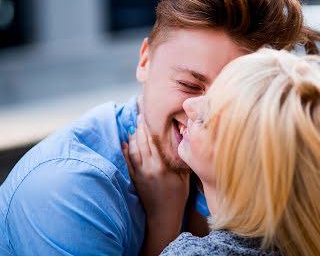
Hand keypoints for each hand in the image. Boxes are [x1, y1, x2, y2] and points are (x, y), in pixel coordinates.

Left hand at [122, 115, 189, 255]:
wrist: (164, 215)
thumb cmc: (178, 196)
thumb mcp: (185, 176)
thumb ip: (182, 159)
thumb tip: (183, 141)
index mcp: (164, 165)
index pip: (156, 141)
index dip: (152, 127)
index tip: (150, 115)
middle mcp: (151, 167)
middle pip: (144, 142)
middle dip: (141, 127)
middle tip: (140, 114)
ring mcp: (141, 173)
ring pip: (134, 150)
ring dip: (133, 136)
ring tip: (133, 125)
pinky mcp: (135, 179)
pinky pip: (128, 162)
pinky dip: (125, 151)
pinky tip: (124, 143)